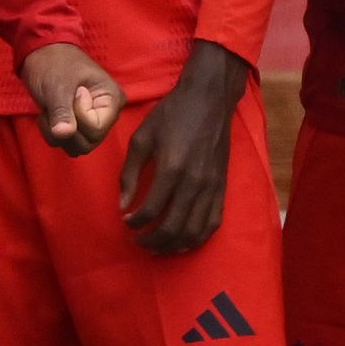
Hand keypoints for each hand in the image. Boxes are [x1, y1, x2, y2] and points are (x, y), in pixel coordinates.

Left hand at [21, 43, 123, 156]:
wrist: (41, 53)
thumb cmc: (54, 62)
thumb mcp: (57, 85)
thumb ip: (62, 111)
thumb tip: (63, 134)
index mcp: (113, 99)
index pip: (96, 129)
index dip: (77, 117)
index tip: (73, 93)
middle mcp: (108, 114)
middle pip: (88, 142)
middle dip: (65, 128)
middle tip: (55, 104)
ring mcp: (94, 122)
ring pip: (77, 147)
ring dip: (56, 131)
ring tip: (50, 108)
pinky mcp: (80, 126)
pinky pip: (68, 144)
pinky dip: (53, 133)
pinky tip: (49, 114)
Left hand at [117, 43, 248, 253]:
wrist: (209, 100)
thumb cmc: (171, 115)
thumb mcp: (142, 138)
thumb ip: (130, 173)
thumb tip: (122, 204)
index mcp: (171, 168)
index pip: (150, 210)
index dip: (135, 222)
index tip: (126, 222)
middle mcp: (194, 182)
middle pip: (173, 228)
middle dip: (152, 241)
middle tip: (139, 241)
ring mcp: (212, 187)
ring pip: (193, 231)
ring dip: (174, 245)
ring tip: (158, 245)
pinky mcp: (222, 187)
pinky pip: (212, 223)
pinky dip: (197, 238)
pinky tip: (183, 240)